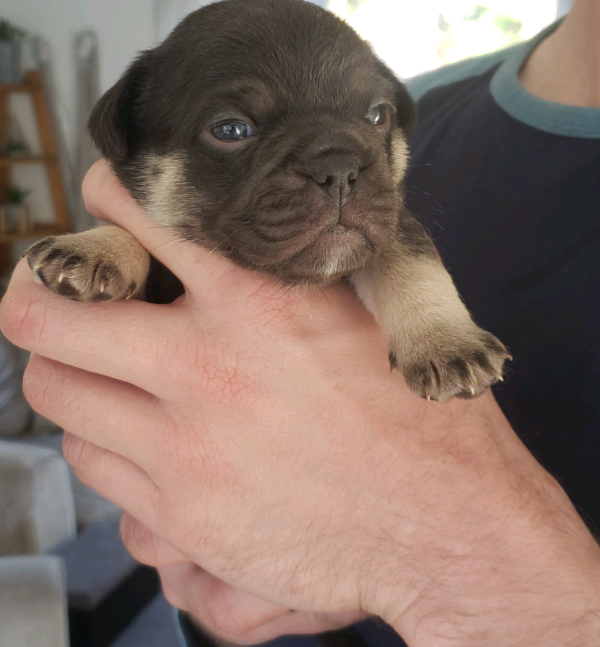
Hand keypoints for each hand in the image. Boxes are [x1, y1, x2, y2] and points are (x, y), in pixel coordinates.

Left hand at [1, 160, 598, 646]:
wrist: (444, 522)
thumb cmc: (414, 410)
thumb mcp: (368, 307)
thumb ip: (292, 265)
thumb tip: (233, 231)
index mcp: (259, 299)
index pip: (141, 215)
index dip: (109, 195)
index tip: (105, 199)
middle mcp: (206, 368)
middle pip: (48, 315)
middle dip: (36, 293)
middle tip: (52, 289)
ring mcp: (183, 447)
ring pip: (58, 392)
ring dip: (68, 369)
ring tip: (97, 364)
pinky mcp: (180, 514)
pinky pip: (92, 463)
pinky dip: (100, 439)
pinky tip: (134, 431)